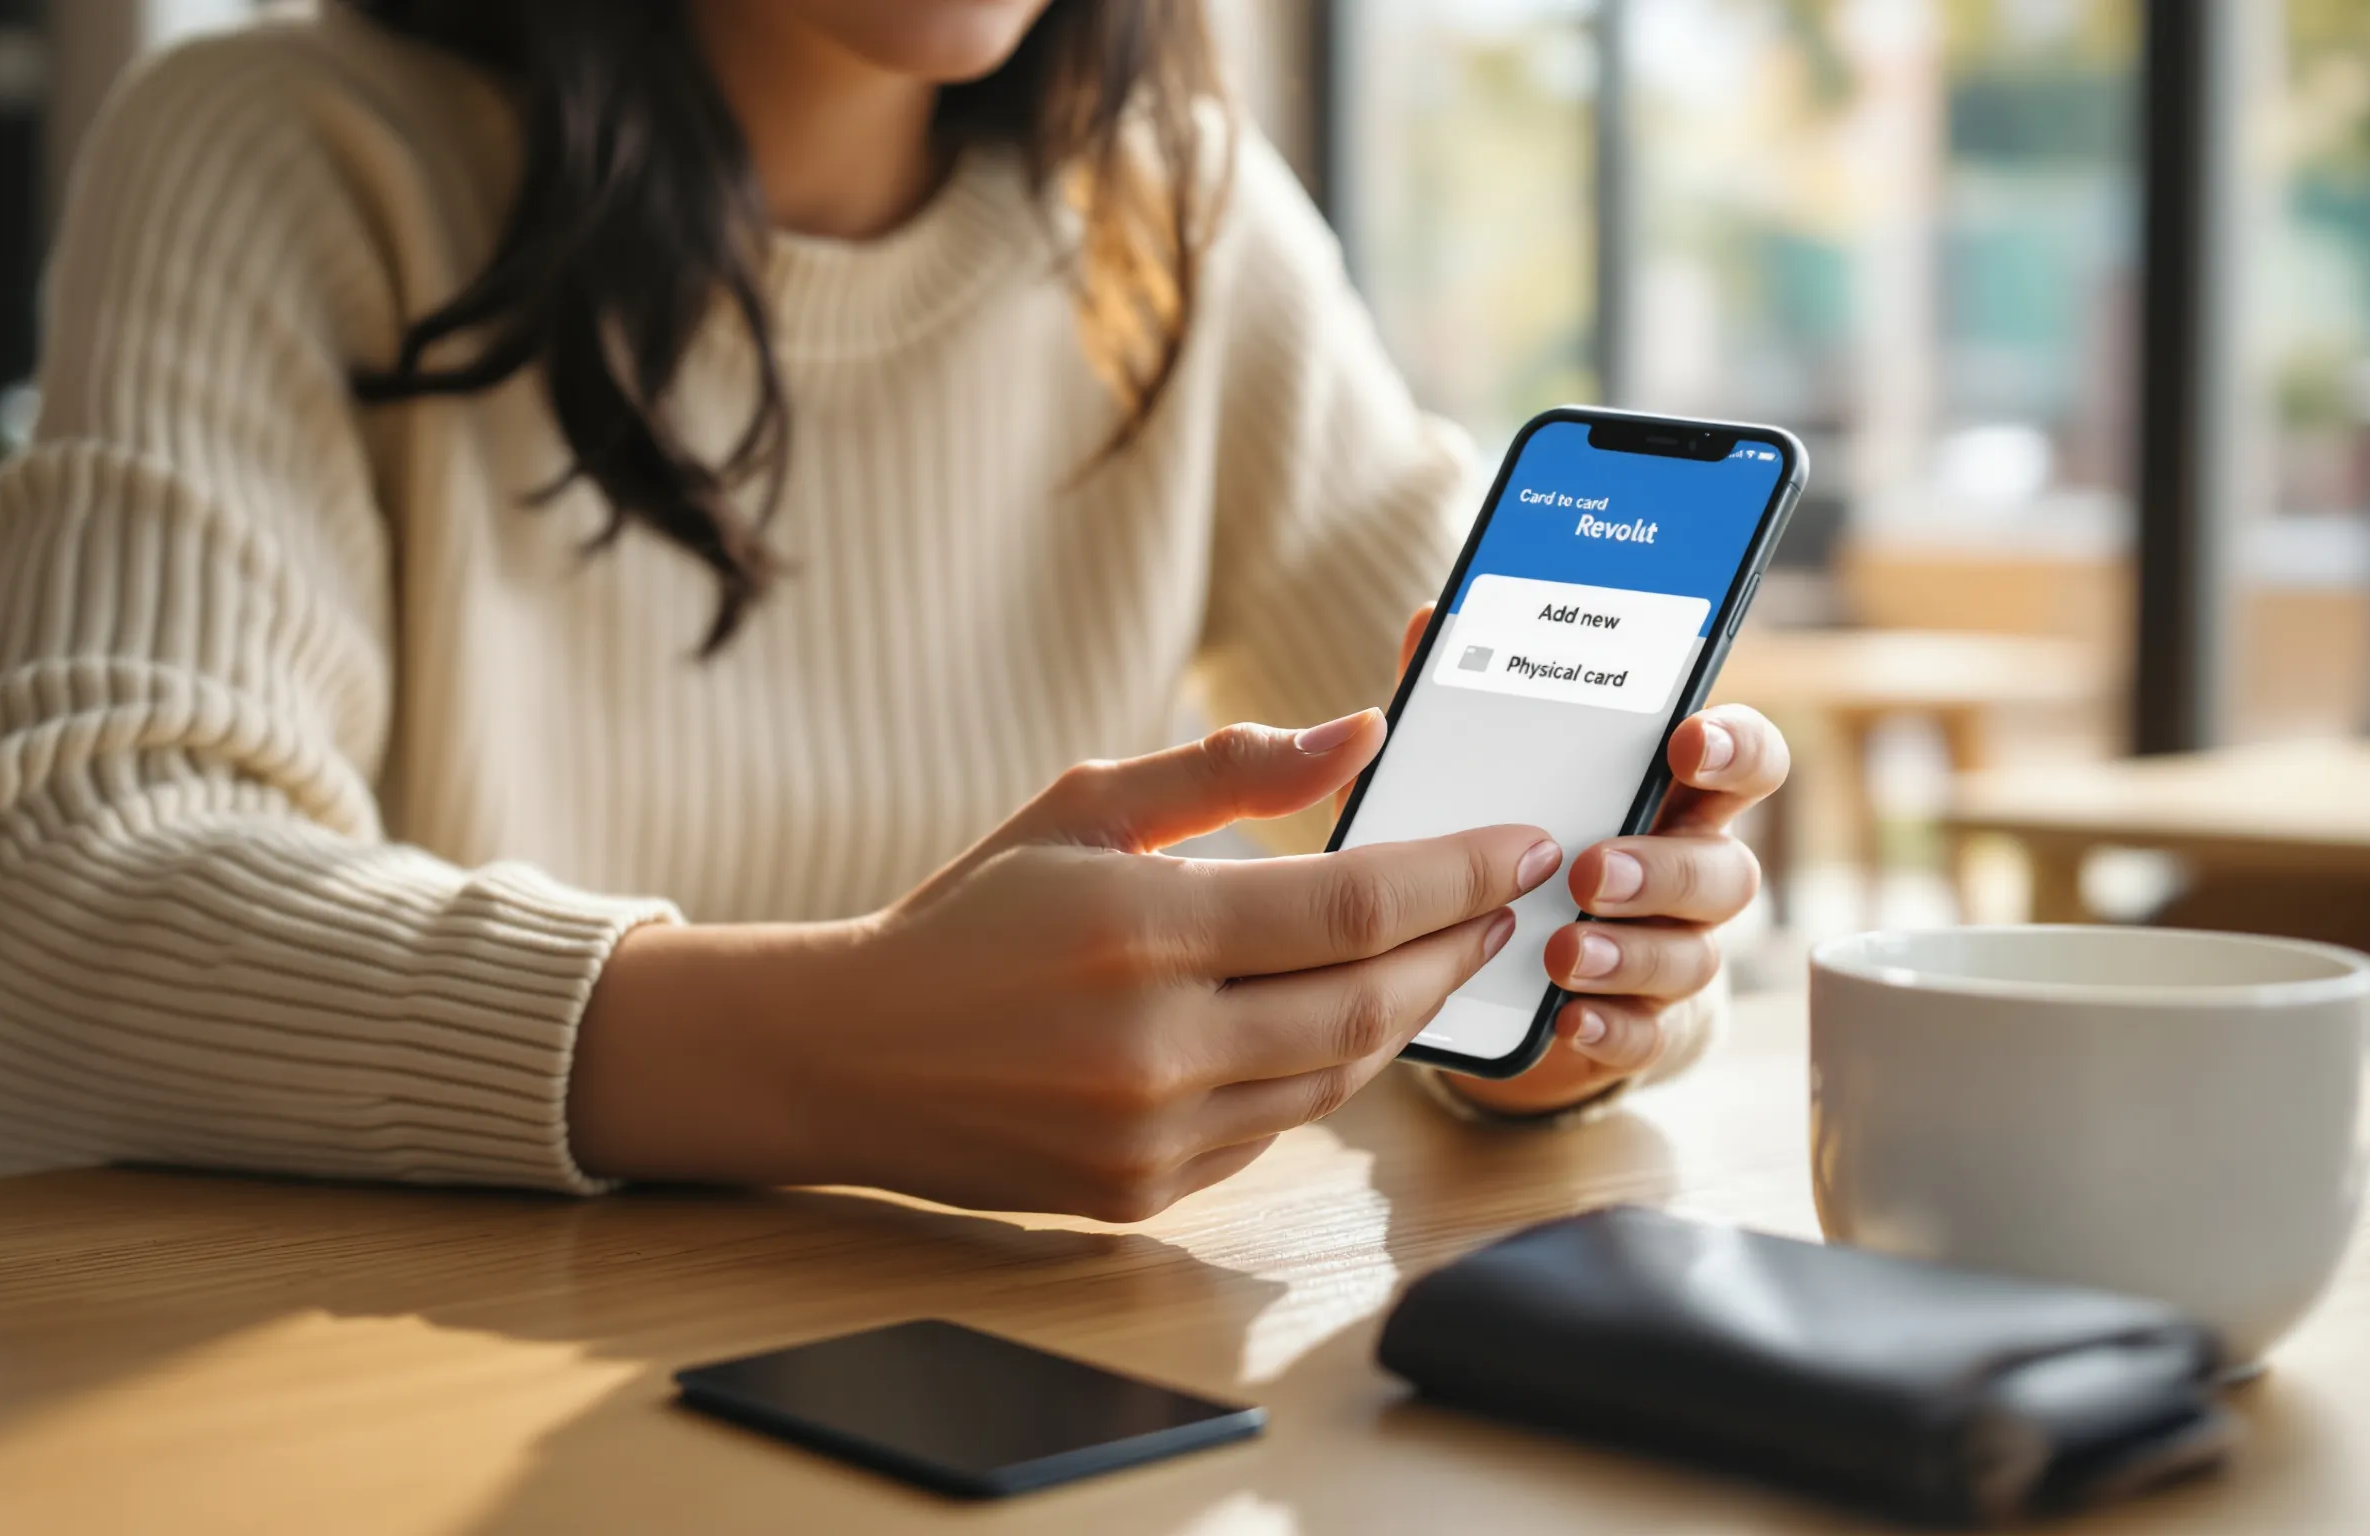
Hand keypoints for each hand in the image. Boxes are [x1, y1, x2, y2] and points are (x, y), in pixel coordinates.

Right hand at [569, 714, 1560, 1220]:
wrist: (846, 1055)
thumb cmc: (970, 914)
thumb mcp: (1081, 808)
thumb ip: (1226, 772)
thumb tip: (1359, 735)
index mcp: (1140, 930)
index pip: (1353, 909)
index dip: (1457, 875)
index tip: (1522, 844)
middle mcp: (1154, 1045)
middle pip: (1368, 1004)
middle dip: (1457, 948)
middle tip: (1505, 903)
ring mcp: (1151, 1135)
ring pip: (1334, 1077)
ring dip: (1403, 1014)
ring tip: (1439, 956)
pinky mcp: (1142, 1194)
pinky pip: (1274, 1128)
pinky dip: (1322, 1070)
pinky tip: (1338, 1021)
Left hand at [1373, 604, 1788, 1116]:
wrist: (1499, 969)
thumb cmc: (1504, 844)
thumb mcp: (1474, 775)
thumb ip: (1464, 705)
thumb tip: (1429, 620)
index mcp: (1665, 796)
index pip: (1743, 758)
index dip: (1732, 748)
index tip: (1685, 743)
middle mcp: (1687, 870)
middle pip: (1727, 868)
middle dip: (1664, 870)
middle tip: (1591, 871)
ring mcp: (1672, 950)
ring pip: (1693, 955)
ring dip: (1631, 952)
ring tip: (1562, 951)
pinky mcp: (1641, 1023)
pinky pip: (1647, 1031)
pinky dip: (1611, 1025)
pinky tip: (1569, 1017)